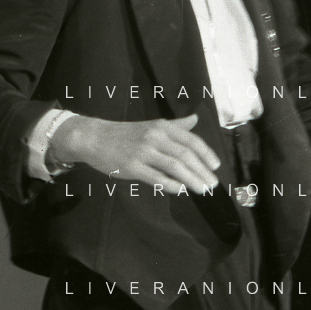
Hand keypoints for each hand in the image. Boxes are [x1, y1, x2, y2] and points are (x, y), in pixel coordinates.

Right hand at [51, 113, 219, 194]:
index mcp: (162, 126)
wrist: (94, 138)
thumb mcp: (152, 125)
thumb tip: (195, 118)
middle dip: (202, 171)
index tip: (216, 166)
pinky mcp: (132, 166)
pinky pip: (156, 177)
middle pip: (185, 155)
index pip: (191, 140)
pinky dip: (171, 185)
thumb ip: (175, 125)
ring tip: (202, 189)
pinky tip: (181, 191)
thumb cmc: (125, 133)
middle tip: (213, 184)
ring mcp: (143, 152)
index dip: (206, 154)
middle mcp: (155, 137)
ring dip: (191, 180)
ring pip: (174, 167)